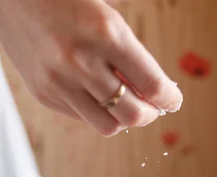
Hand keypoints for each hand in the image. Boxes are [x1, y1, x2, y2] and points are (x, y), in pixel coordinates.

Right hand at [0, 0, 182, 135]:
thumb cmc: (66, 2)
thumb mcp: (106, 14)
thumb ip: (131, 52)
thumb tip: (155, 92)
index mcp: (105, 33)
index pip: (152, 84)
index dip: (169, 99)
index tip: (173, 100)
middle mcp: (81, 61)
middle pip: (133, 113)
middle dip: (150, 114)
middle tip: (153, 107)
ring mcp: (59, 82)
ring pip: (108, 125)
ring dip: (124, 120)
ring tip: (127, 105)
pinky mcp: (43, 94)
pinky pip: (82, 118)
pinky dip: (97, 112)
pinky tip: (97, 95)